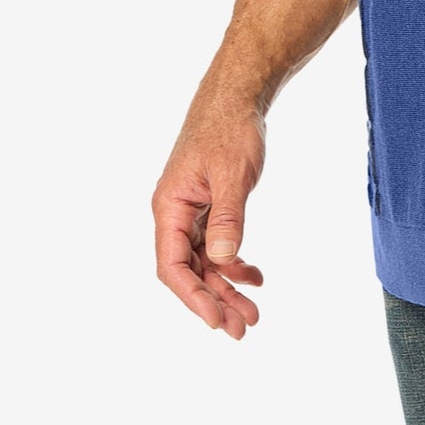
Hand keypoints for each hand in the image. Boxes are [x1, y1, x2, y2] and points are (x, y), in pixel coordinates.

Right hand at [152, 105, 266, 338]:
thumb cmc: (230, 129)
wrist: (238, 96)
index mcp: (169, 207)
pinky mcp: (208, 206)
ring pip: (205, 261)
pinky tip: (255, 276)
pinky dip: (235, 261)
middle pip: (190, 270)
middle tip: (245, 328)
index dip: (193, 298)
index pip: (173, 267)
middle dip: (215, 300)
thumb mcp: (232, 174)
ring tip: (255, 312)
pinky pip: (217, 244)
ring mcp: (191, 211)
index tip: (218, 321)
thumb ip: (228, 217)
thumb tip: (224, 259)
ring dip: (227, 286)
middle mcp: (174, 213)